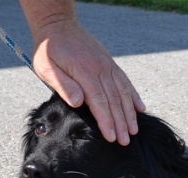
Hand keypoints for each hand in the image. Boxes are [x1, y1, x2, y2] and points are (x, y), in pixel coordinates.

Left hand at [29, 17, 144, 145]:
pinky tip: (140, 108)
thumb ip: (63, 85)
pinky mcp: (110, 63)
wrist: (57, 25)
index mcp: (84, 72)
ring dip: (130, 113)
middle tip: (125, 141)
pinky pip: (125, 81)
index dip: (106, 121)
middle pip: (114, 100)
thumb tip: (78, 101)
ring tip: (134, 130)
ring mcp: (107, 65)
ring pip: (123, 92)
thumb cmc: (49, 50)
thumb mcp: (47, 68)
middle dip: (121, 123)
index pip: (99, 101)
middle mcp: (100, 68)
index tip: (111, 137)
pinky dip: (134, 96)